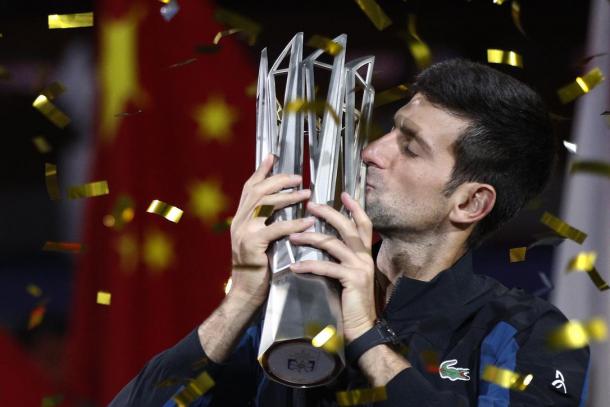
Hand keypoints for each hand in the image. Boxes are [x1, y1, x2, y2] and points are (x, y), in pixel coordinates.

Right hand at [230, 154, 314, 304]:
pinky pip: (275, 228)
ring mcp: (242, 233)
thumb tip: (282, 208)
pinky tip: (308, 220)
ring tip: (307, 193)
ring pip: (265, 204)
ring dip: (288, 197)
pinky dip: (293, 222)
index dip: (260, 171)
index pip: (248, 188)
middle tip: (299, 178)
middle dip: (279, 180)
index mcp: (240, 219)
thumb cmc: (257, 270)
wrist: (245, 294)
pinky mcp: (252, 245)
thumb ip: (265, 224)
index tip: (272, 157)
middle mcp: (238, 222)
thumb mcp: (259, 242)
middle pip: (258, 191)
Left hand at [289, 192, 375, 341]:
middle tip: (310, 205)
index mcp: (366, 254)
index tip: (343, 193)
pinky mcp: (352, 279)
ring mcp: (360, 267)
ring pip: (334, 244)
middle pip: (348, 227)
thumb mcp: (349, 276)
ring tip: (292, 236)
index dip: (354, 208)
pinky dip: (309, 266)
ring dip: (311, 238)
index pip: (364, 224)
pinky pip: (327, 267)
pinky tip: (295, 267)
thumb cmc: (351, 303)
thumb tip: (323, 245)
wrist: (362, 328)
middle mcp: (366, 257)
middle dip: (328, 213)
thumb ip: (342, 260)